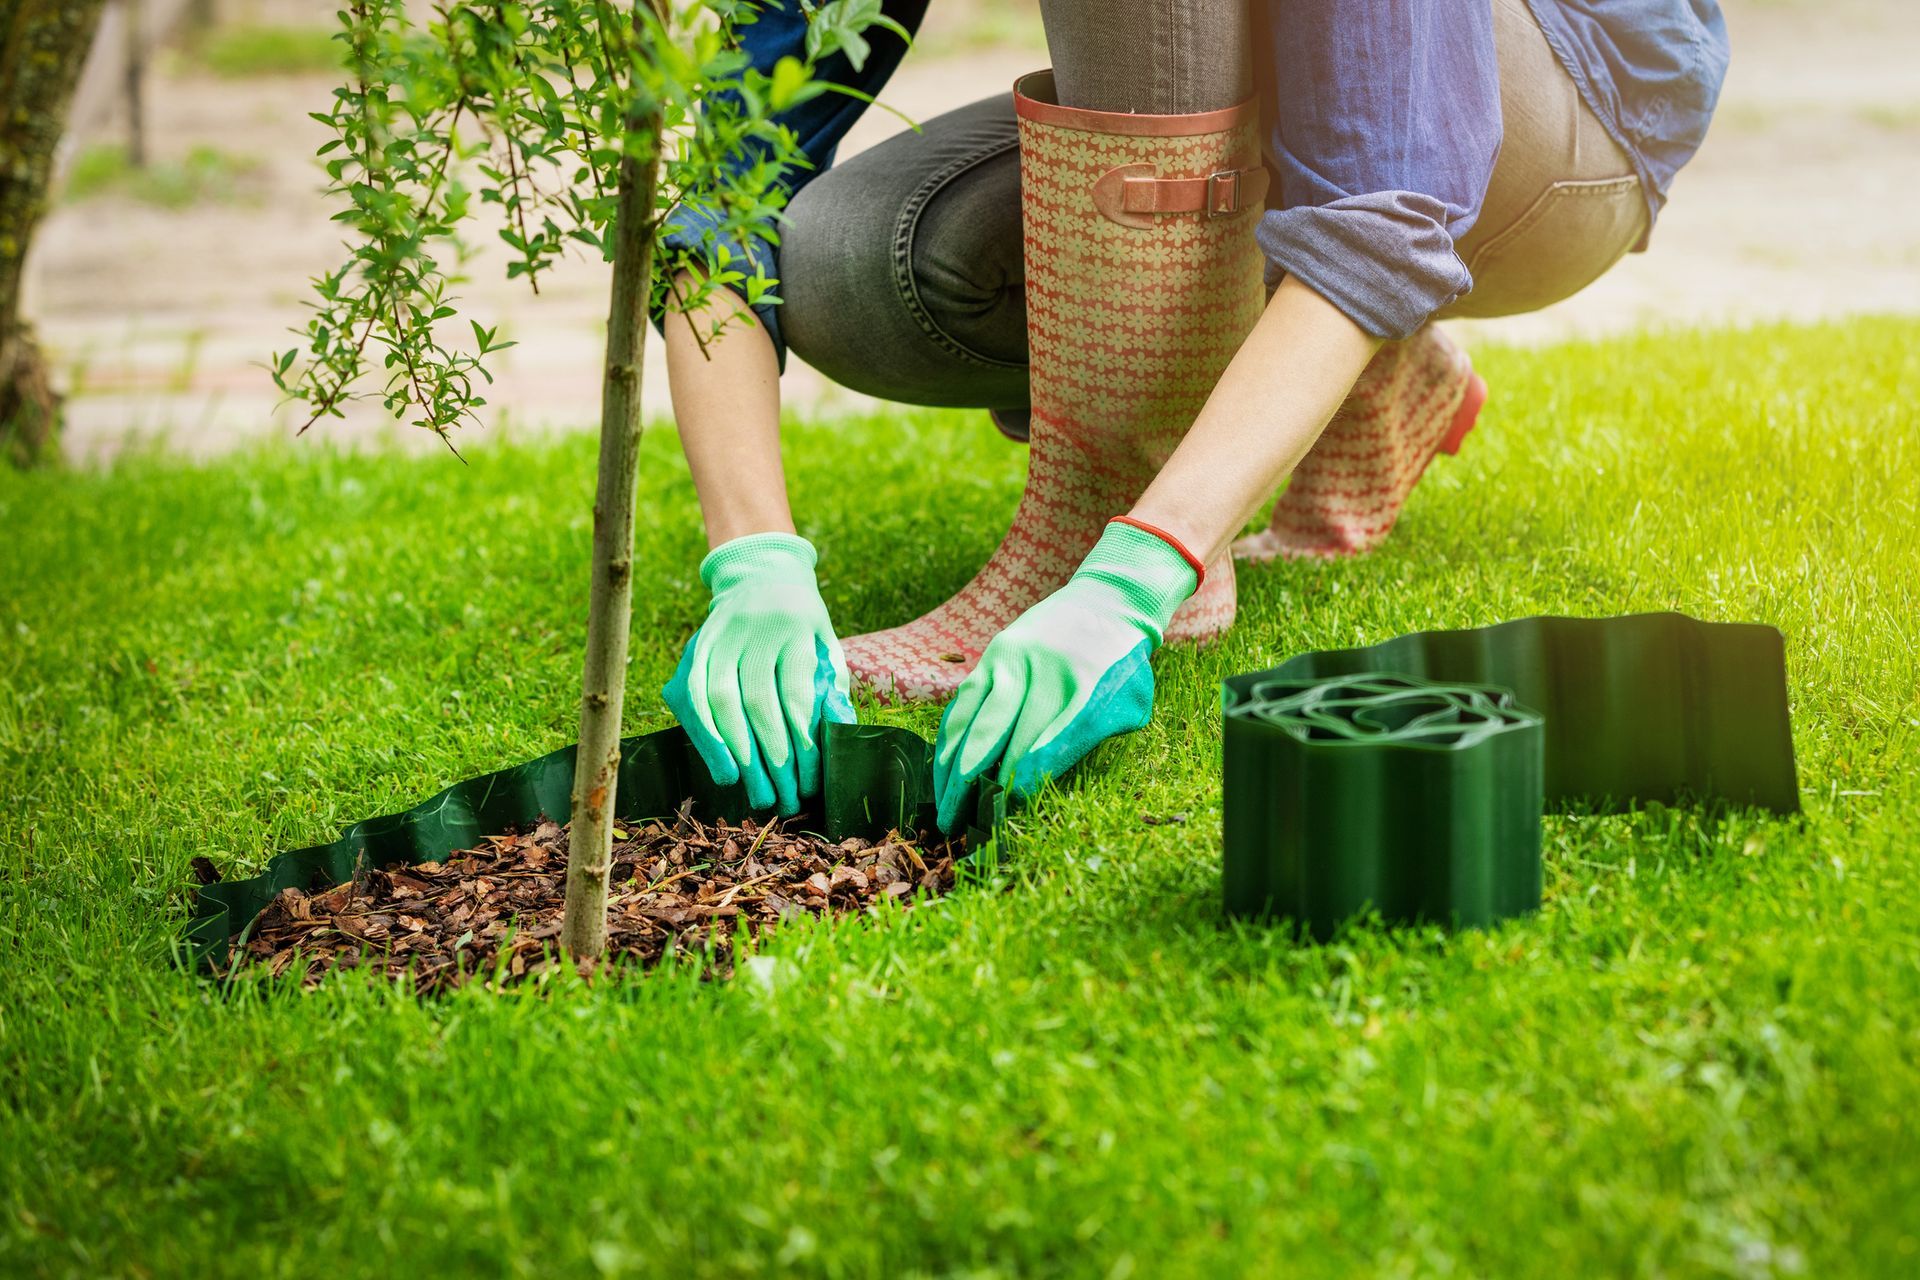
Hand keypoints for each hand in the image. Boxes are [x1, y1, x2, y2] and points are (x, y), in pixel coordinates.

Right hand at [663, 533, 854, 813]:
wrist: (761, 576)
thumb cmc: (802, 625)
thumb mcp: (827, 647)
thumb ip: (832, 688)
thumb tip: (838, 734)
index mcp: (796, 627)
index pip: (796, 696)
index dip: (801, 745)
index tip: (809, 784)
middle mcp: (753, 629)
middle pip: (757, 704)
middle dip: (770, 760)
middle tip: (782, 801)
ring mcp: (717, 636)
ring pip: (720, 702)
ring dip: (736, 755)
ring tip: (754, 794)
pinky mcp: (695, 648)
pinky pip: (692, 698)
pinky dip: (706, 737)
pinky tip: (724, 769)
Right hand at [932, 520, 1199, 830]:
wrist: (1107, 600)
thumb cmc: (1123, 666)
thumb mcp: (1129, 703)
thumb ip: (1088, 739)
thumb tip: (1036, 782)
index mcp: (1079, 688)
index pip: (1040, 747)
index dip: (1019, 784)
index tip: (1002, 815)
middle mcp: (1037, 672)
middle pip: (993, 736)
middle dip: (970, 785)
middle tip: (955, 825)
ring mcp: (1009, 661)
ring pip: (968, 720)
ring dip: (949, 768)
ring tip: (941, 808)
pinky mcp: (992, 656)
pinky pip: (963, 703)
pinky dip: (949, 739)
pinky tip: (942, 771)